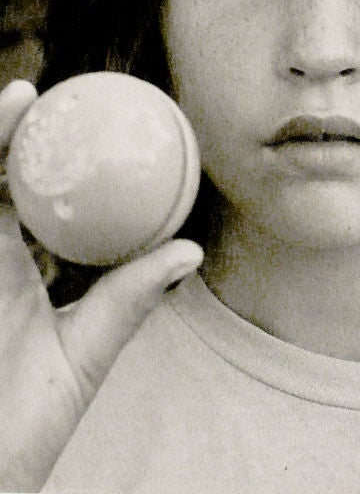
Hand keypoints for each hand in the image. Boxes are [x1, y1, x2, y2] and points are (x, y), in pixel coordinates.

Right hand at [0, 81, 203, 490]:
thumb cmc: (30, 418)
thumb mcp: (90, 348)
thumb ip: (131, 298)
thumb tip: (190, 250)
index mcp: (11, 268)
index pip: (20, 196)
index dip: (34, 155)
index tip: (73, 118)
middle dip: (2, 135)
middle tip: (30, 92)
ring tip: (17, 100)